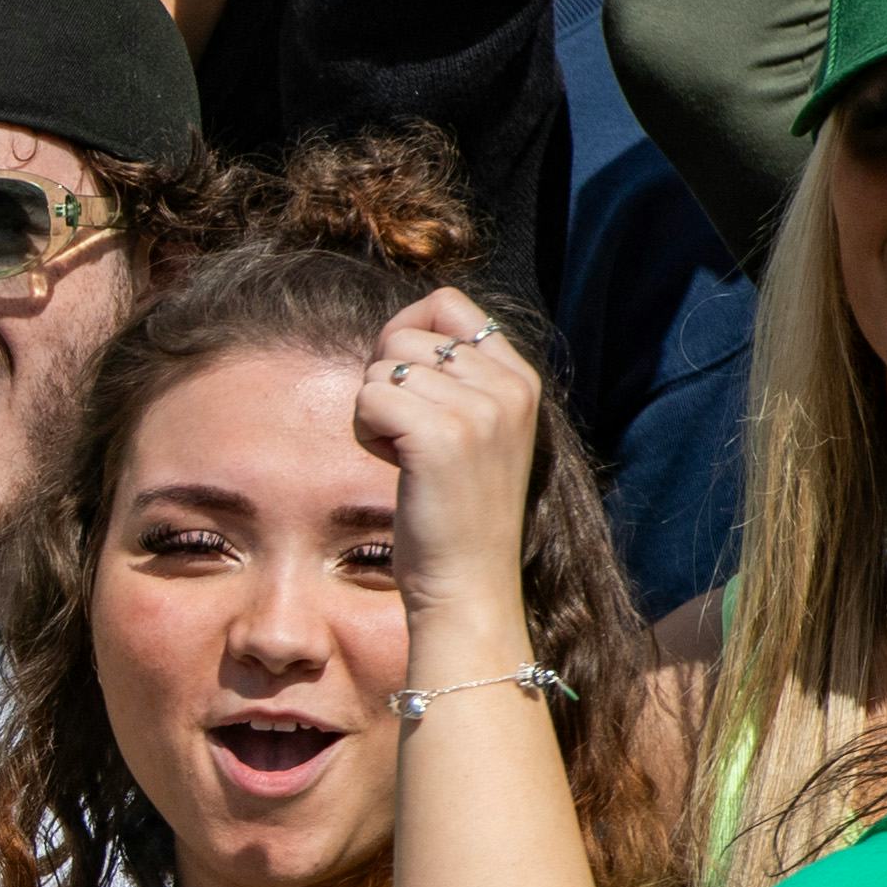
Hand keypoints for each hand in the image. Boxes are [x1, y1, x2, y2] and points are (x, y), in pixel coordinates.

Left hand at [355, 284, 547, 652]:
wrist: (469, 583)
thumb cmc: (457, 511)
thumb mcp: (477, 430)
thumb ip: (458, 376)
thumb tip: (402, 327)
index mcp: (520, 378)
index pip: (447, 303)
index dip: (407, 334)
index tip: (408, 389)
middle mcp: (507, 385)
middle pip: (405, 334)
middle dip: (387, 383)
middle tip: (410, 438)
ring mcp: (478, 408)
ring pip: (381, 368)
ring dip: (375, 415)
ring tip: (409, 459)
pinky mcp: (441, 435)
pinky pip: (368, 398)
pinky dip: (366, 434)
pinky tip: (397, 467)